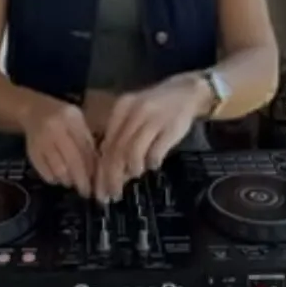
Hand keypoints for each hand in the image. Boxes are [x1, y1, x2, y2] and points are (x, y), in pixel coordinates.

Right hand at [21, 96, 96, 196]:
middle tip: (86, 191)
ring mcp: (41, 141)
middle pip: (72, 161)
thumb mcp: (77, 120)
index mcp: (70, 118)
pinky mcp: (31, 152)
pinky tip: (58, 177)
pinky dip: (54, 179)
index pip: (84, 147)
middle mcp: (54, 129)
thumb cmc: (61, 116)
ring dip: (68, 180)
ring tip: (72, 182)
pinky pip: (44, 172)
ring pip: (58, 169)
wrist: (33, 110)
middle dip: (81, 180)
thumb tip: (96, 167)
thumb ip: (86, 140)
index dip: (91, 167)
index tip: (97, 181)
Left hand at [95, 74, 209, 200]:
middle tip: (113, 195)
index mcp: (121, 108)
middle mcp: (135, 112)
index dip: (101, 171)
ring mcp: (153, 119)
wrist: (186, 92)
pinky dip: (151, 163)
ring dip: (132, 169)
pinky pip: (155, 152)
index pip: (106, 145)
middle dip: (112, 177)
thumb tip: (108, 173)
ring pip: (133, 152)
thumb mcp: (133, 117)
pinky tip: (153, 164)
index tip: (100, 191)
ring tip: (136, 174)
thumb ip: (120, 140)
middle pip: (117, 151)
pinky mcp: (171, 128)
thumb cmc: (155, 109)